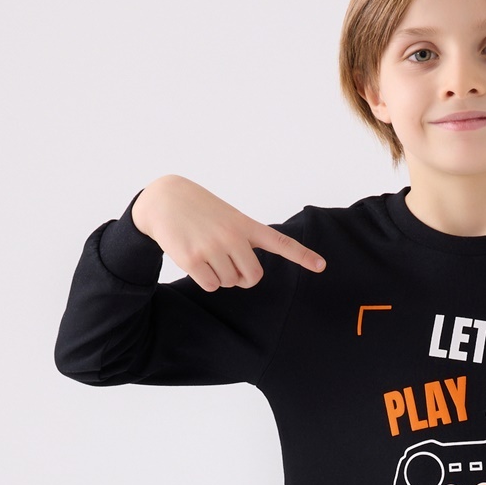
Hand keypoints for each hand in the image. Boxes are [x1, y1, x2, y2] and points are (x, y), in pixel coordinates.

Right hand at [130, 174, 325, 290]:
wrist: (164, 199)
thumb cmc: (200, 210)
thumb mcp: (228, 217)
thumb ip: (244, 241)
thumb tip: (246, 277)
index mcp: (245, 225)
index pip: (279, 241)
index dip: (301, 255)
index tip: (321, 266)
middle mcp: (232, 236)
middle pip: (252, 277)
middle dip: (242, 278)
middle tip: (228, 264)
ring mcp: (213, 248)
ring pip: (230, 283)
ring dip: (221, 277)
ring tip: (207, 253)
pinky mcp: (193, 260)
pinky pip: (211, 286)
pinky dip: (206, 280)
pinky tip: (195, 260)